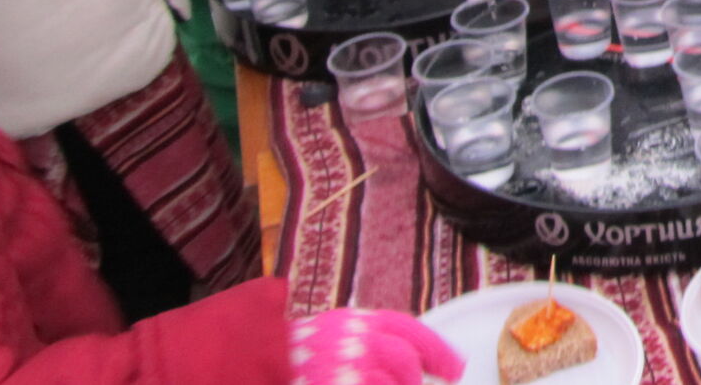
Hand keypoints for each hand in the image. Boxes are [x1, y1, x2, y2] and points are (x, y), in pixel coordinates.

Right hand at [289, 309, 464, 384]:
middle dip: (416, 380)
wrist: (245, 359)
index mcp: (356, 322)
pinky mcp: (335, 384)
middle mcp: (353, 341)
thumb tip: (411, 359)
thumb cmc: (293, 353)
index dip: (438, 350)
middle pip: (405, 360)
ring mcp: (343, 368)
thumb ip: (368, 339)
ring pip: (392, 382)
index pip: (410, 330)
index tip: (455, 369)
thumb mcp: (333, 333)